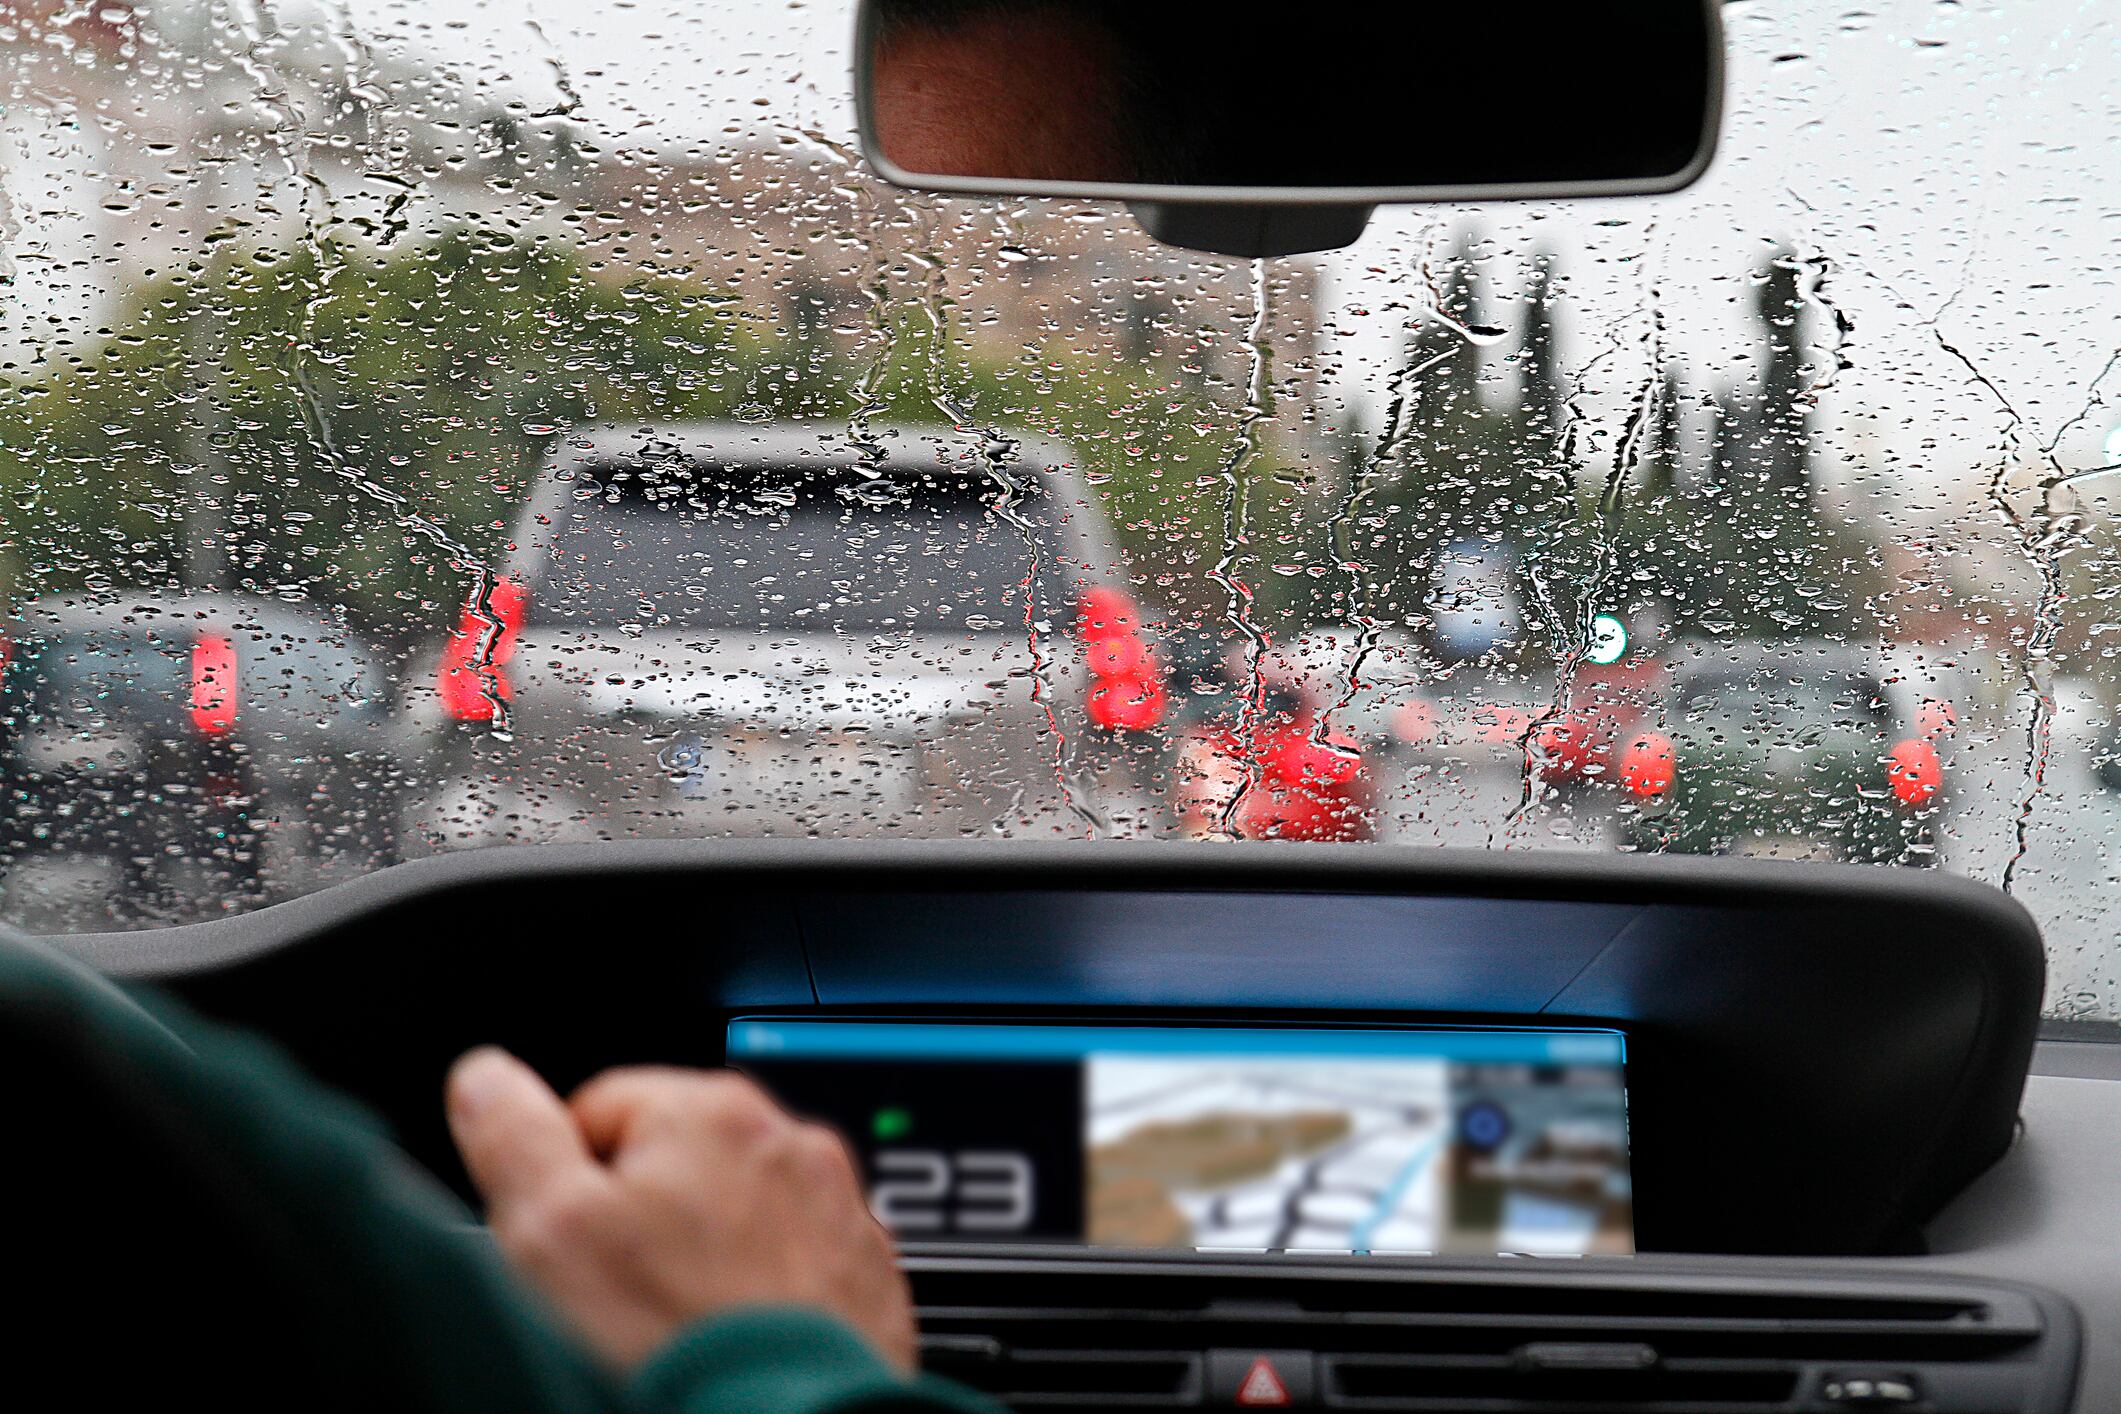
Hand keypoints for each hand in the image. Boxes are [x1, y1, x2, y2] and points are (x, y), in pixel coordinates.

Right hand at [445, 1047, 915, 1373]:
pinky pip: (795, 1271)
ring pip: (741, 1219)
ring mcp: (841, 1212)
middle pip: (676, 1165)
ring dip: (708, 1260)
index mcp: (711, 1110)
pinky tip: (734, 1344)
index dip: (566, 1187)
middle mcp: (793, 1144)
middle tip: (621, 1300)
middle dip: (642, 1223)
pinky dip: (764, 1300)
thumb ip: (512, 1135)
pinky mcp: (867, 1277)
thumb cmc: (671, 1341)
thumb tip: (487, 1077)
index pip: (601, 1111)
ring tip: (680, 1327)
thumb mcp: (550, 1230)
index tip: (570, 1246)